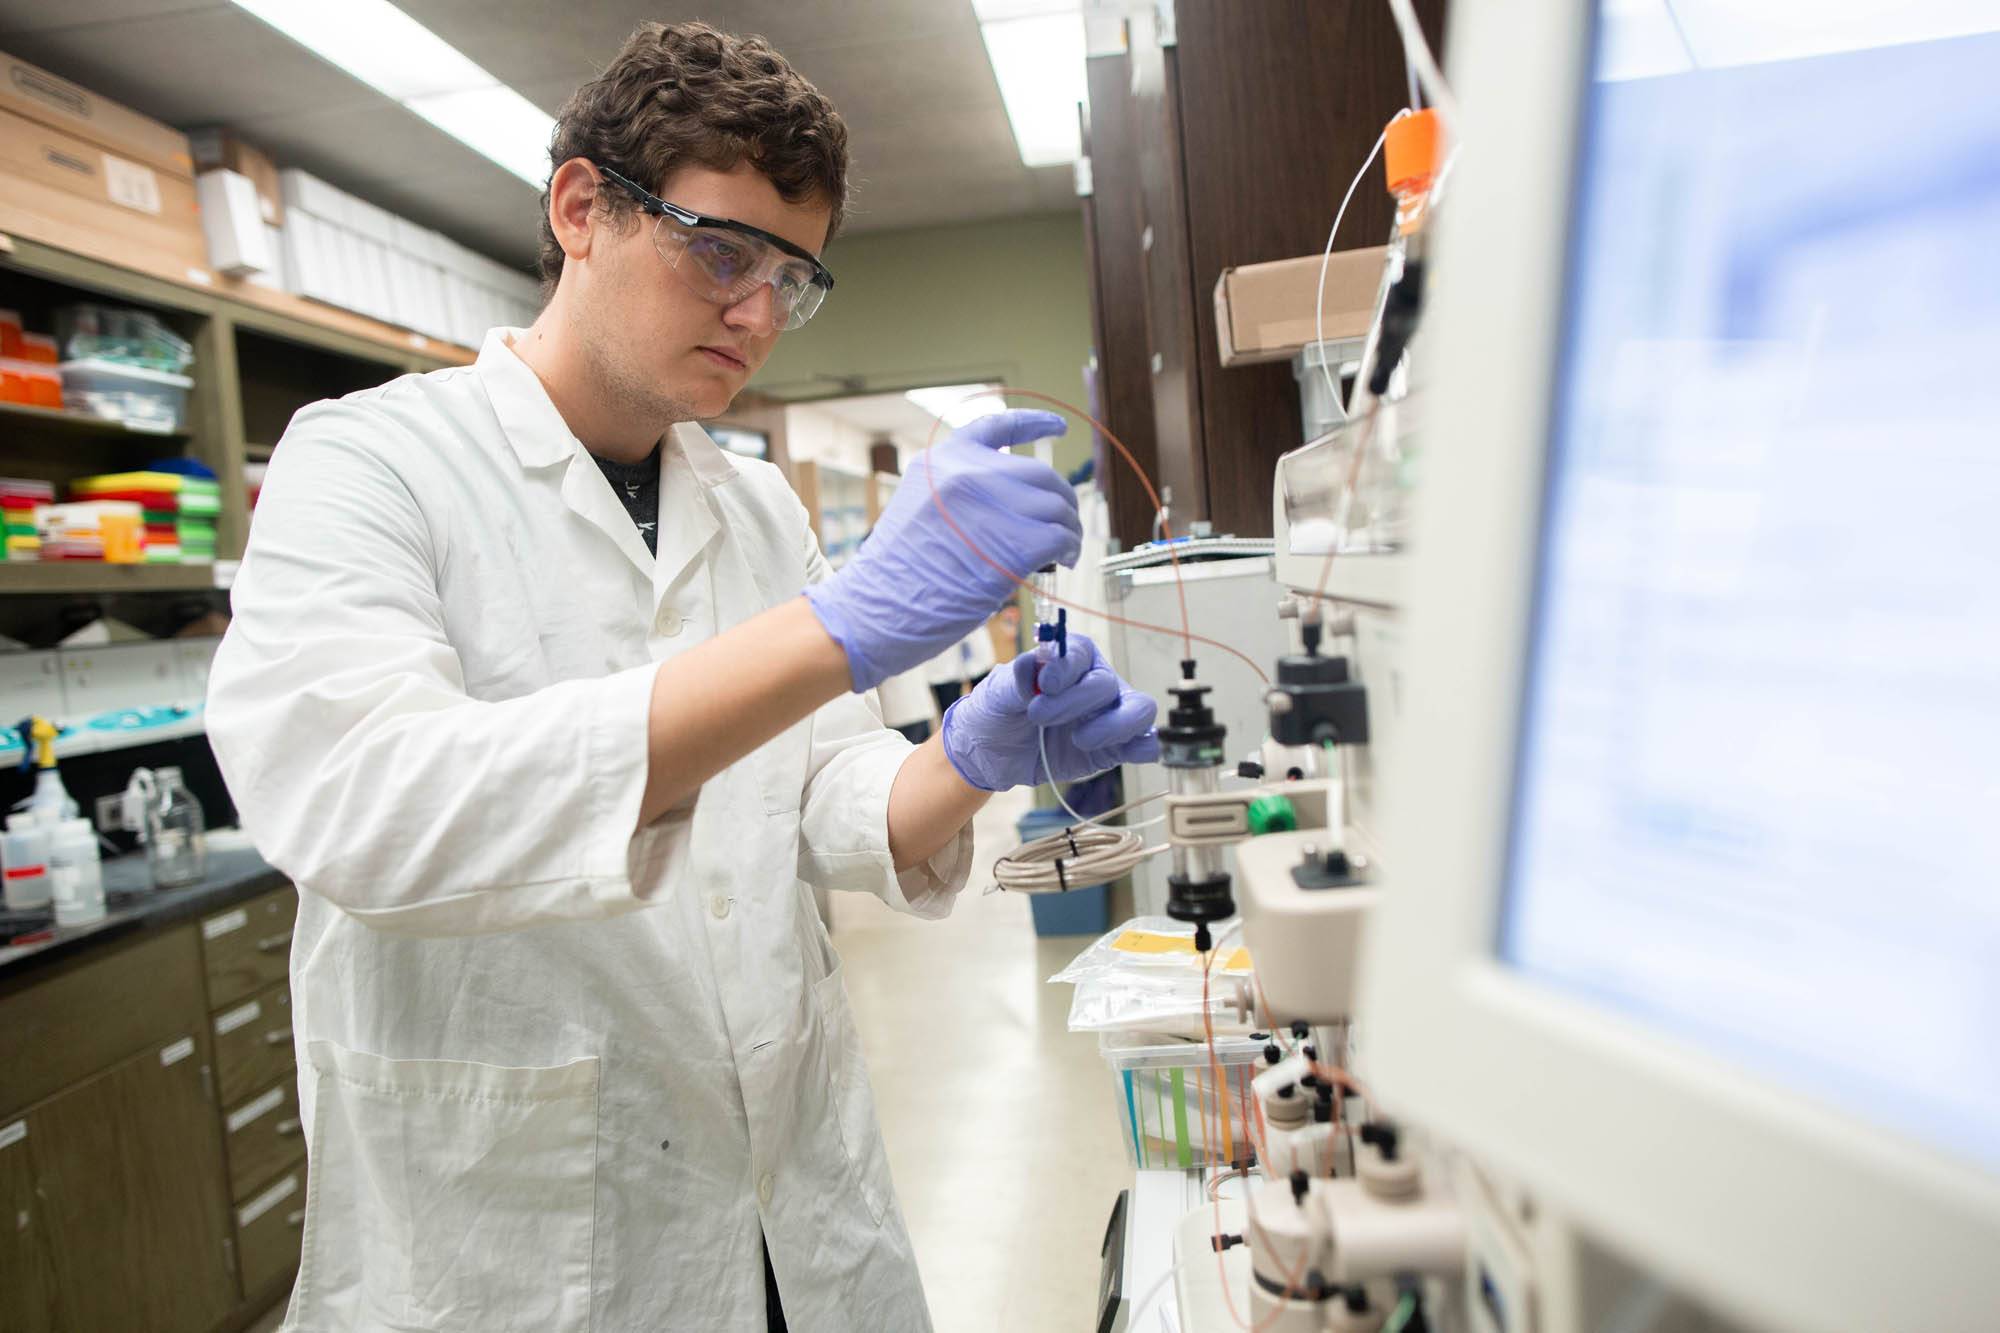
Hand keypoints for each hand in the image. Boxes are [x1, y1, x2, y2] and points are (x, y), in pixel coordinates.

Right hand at [804, 410, 1079, 689]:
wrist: (875, 610)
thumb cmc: (894, 575)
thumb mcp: (920, 509)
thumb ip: (962, 494)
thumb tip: (1016, 507)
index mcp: (942, 460)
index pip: (997, 426)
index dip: (1035, 423)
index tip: (1059, 427)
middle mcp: (968, 473)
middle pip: (1039, 474)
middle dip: (1060, 500)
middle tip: (1064, 526)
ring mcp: (991, 505)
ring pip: (1056, 506)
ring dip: (1068, 529)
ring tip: (1065, 550)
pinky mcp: (1011, 543)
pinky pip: (1059, 536)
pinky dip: (1069, 548)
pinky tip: (1062, 560)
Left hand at [939, 633, 1159, 791]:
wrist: (992, 753)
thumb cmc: (997, 711)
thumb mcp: (996, 694)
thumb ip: (1015, 680)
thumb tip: (1029, 664)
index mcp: (1069, 660)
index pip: (1082, 653)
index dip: (1068, 668)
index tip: (1045, 686)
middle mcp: (1095, 682)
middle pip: (1105, 684)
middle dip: (1074, 702)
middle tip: (1039, 717)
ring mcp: (1108, 715)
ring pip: (1139, 709)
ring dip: (1115, 725)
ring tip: (1080, 740)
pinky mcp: (1113, 747)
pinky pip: (1144, 743)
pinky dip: (1142, 748)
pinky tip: (1125, 754)